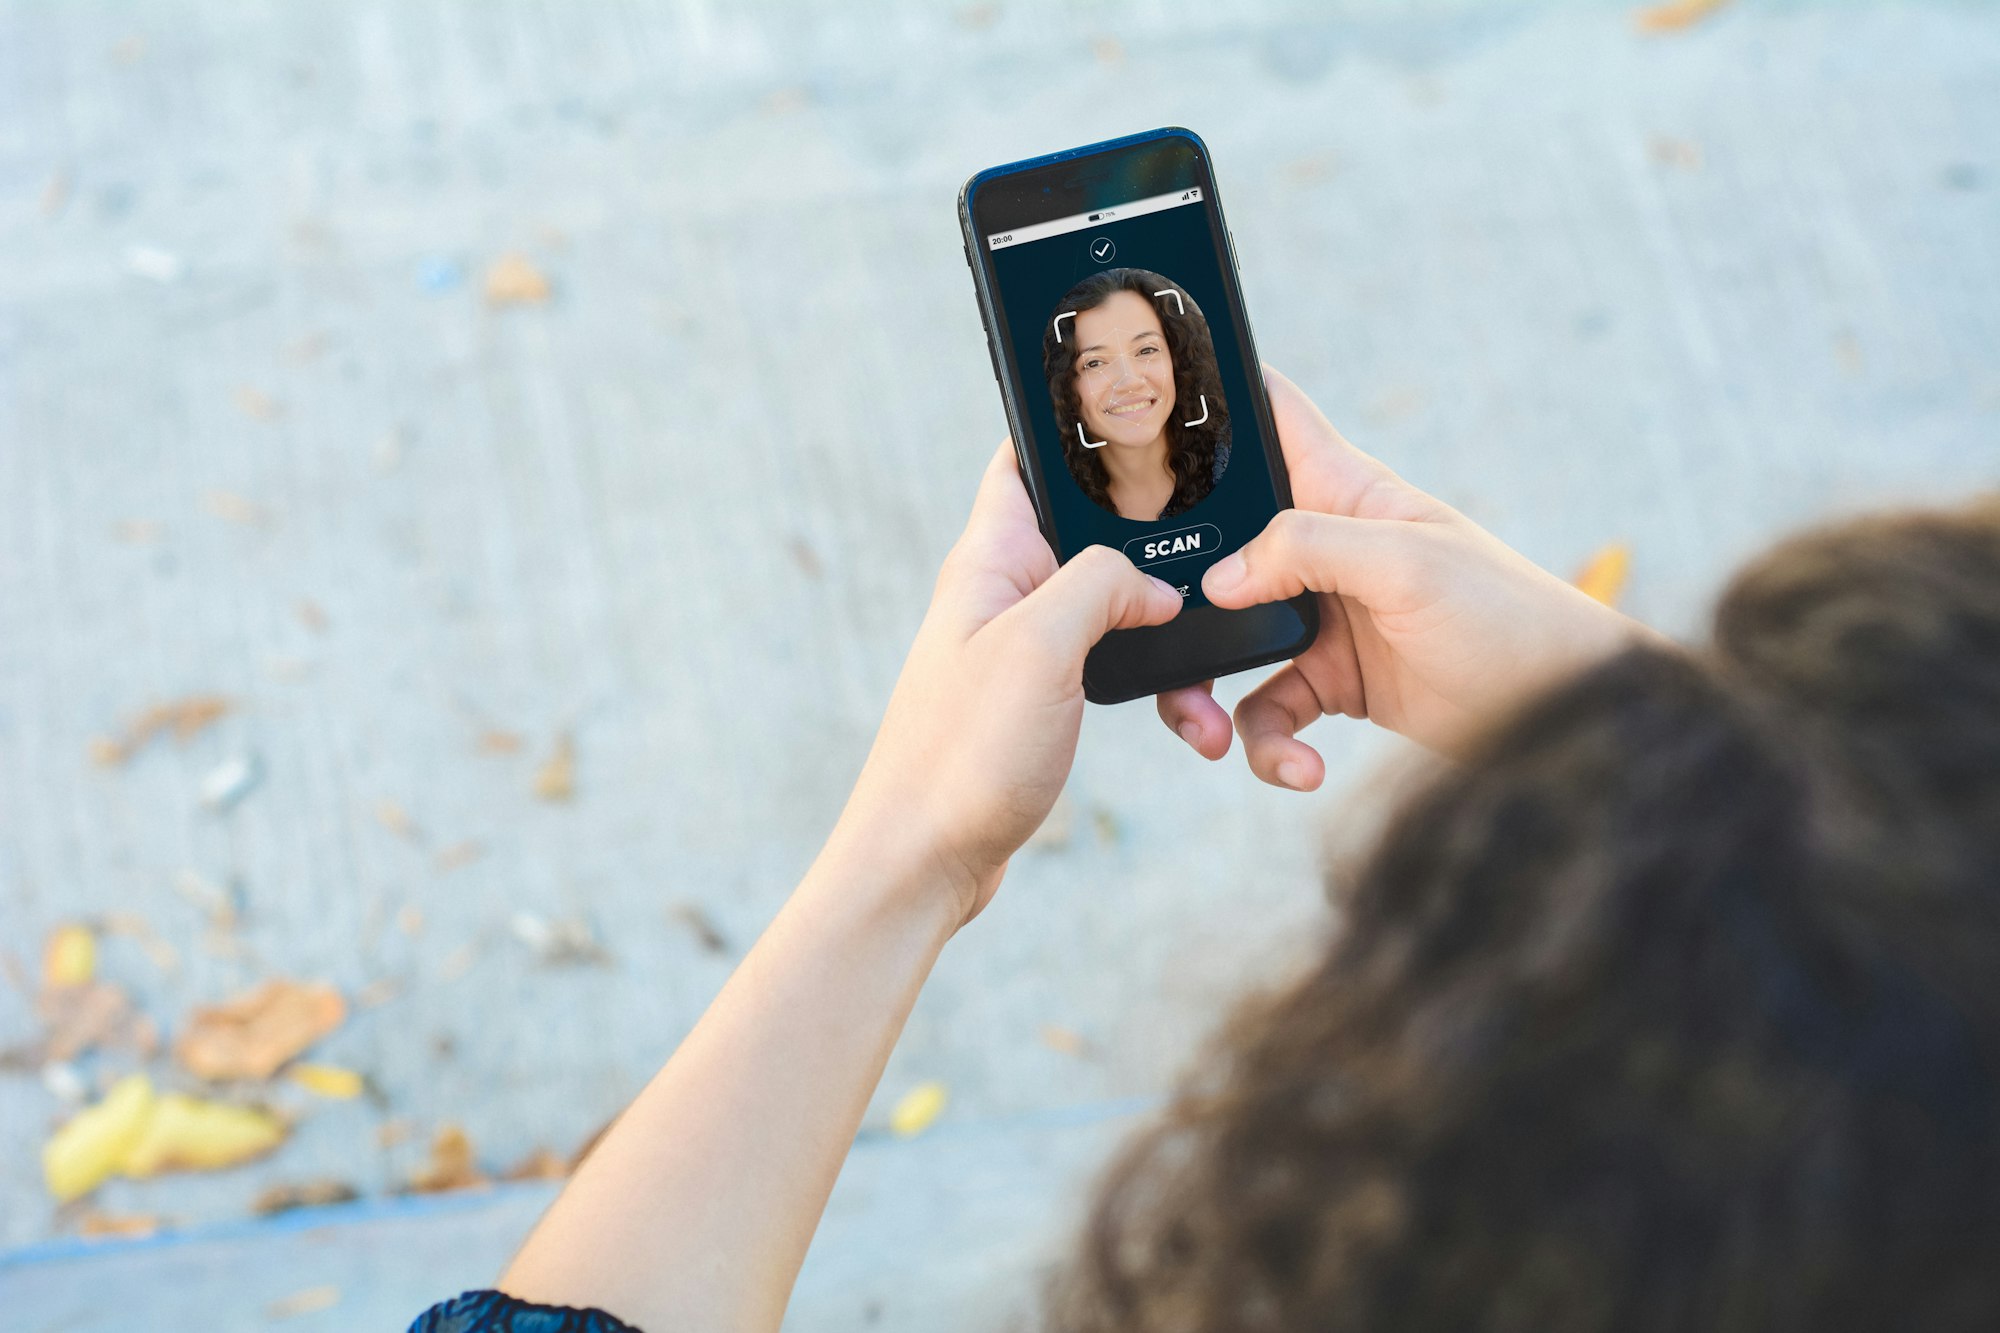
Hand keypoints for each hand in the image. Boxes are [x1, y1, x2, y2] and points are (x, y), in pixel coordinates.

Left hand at [832, 440, 1183, 929]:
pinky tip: (1186, 715)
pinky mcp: (1039, 701)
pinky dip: (1154, 685)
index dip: (1076, 427)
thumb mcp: (1039, 645)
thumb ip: (1100, 584)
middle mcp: (1002, 594)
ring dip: (1164, 629)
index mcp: (990, 559)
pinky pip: (1111, 668)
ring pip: (1113, 608)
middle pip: (1090, 531)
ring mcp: (1020, 648)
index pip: (1027, 458)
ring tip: (1206, 660)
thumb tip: (1155, 585)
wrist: (924, 861)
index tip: (1142, 409)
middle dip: (1155, 536)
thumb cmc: (961, 753)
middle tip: (1217, 540)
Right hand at [1158, 367, 1653, 785]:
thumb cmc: (1508, 617)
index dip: (1214, 398)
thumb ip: (1309, 549)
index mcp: (1345, 491)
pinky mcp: (1333, 684)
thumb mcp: (1408, 565)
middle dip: (1176, 589)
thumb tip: (1221, 578)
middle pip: (1220, 547)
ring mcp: (1324, 618)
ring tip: (1211, 737)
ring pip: (1226, 642)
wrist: (1565, 718)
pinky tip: (1299, 768)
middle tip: (1147, 625)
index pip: (1270, 417)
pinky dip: (1269, 746)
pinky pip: (1268, 712)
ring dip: (1205, 694)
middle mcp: (1324, 549)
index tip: (1144, 405)